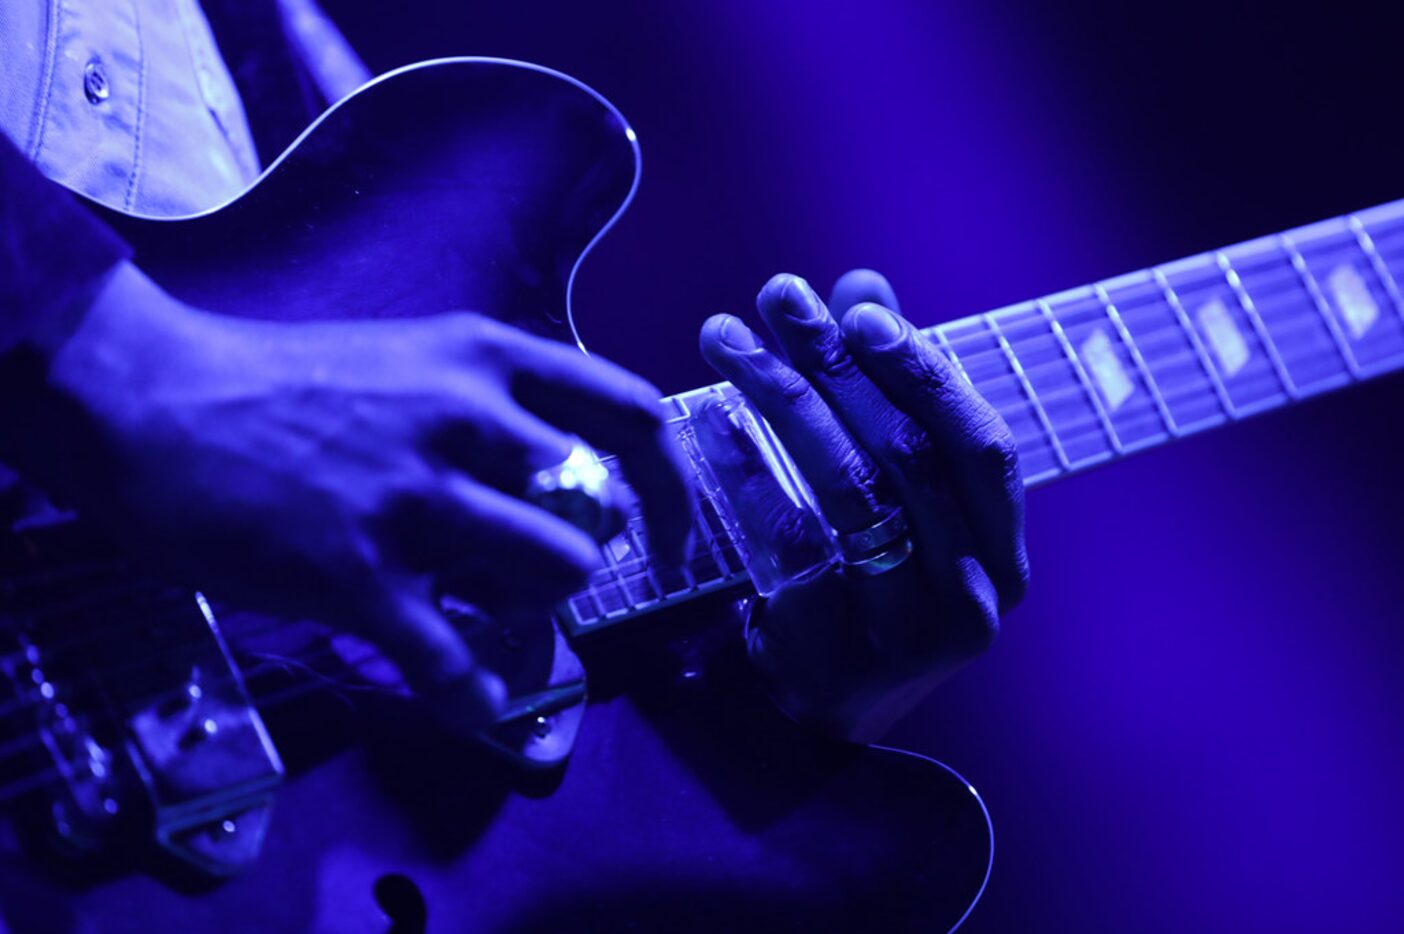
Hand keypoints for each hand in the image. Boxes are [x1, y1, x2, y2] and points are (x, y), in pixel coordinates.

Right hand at [2, 261, 689, 728]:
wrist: (151, 400)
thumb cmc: (282, 380)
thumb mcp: (410, 357)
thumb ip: (492, 403)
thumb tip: (567, 473)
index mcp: (486, 358)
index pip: (635, 413)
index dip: (675, 485)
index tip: (675, 538)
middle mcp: (467, 420)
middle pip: (597, 514)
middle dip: (579, 560)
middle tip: (532, 576)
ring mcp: (415, 498)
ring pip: (556, 576)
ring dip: (534, 611)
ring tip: (480, 608)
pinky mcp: (358, 574)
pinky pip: (455, 662)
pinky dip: (476, 699)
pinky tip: (475, 706)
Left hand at [699, 271, 1026, 742]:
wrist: (826, 709)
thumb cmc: (871, 586)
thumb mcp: (900, 499)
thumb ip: (891, 396)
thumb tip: (863, 285)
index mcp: (1006, 556)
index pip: (980, 445)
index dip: (923, 369)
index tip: (856, 308)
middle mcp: (973, 598)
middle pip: (909, 456)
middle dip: (838, 363)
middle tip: (779, 296)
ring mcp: (904, 632)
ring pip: (848, 490)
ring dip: (782, 396)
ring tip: (725, 335)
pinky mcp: (829, 649)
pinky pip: (785, 539)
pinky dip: (744, 468)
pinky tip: (708, 415)